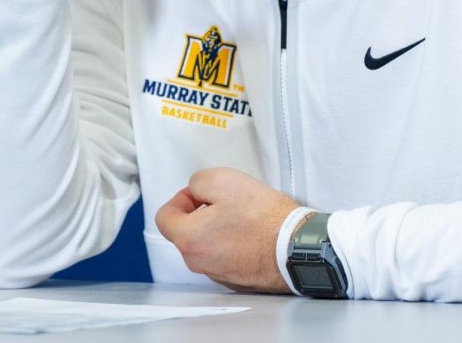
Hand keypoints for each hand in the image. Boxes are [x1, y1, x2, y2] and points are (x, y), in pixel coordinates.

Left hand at [155, 167, 300, 292]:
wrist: (297, 247)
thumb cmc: (263, 218)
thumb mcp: (223, 180)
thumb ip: (198, 182)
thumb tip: (196, 191)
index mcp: (188, 239)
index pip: (165, 217)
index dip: (181, 198)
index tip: (199, 194)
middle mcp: (198, 262)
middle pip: (186, 232)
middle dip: (200, 213)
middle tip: (225, 201)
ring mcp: (218, 274)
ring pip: (206, 245)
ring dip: (217, 229)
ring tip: (242, 217)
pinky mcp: (237, 280)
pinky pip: (224, 257)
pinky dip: (232, 244)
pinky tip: (251, 233)